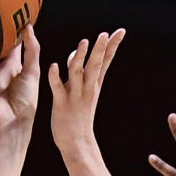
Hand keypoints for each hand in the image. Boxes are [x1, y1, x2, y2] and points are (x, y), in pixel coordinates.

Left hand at [48, 29, 124, 154]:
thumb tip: (81, 49)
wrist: (77, 144)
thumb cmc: (79, 116)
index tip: (121, 31)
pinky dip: (55, 77)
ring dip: (80, 58)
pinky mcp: (62, 104)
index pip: (105, 62)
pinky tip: (54, 66)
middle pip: (95, 65)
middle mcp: (87, 88)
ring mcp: (75, 96)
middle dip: (100, 50)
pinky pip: (58, 88)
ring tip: (84, 43)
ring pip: (78, 73)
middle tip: (104, 34)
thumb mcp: (86, 90)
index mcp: (94, 85)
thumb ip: (83, 69)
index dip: (113, 46)